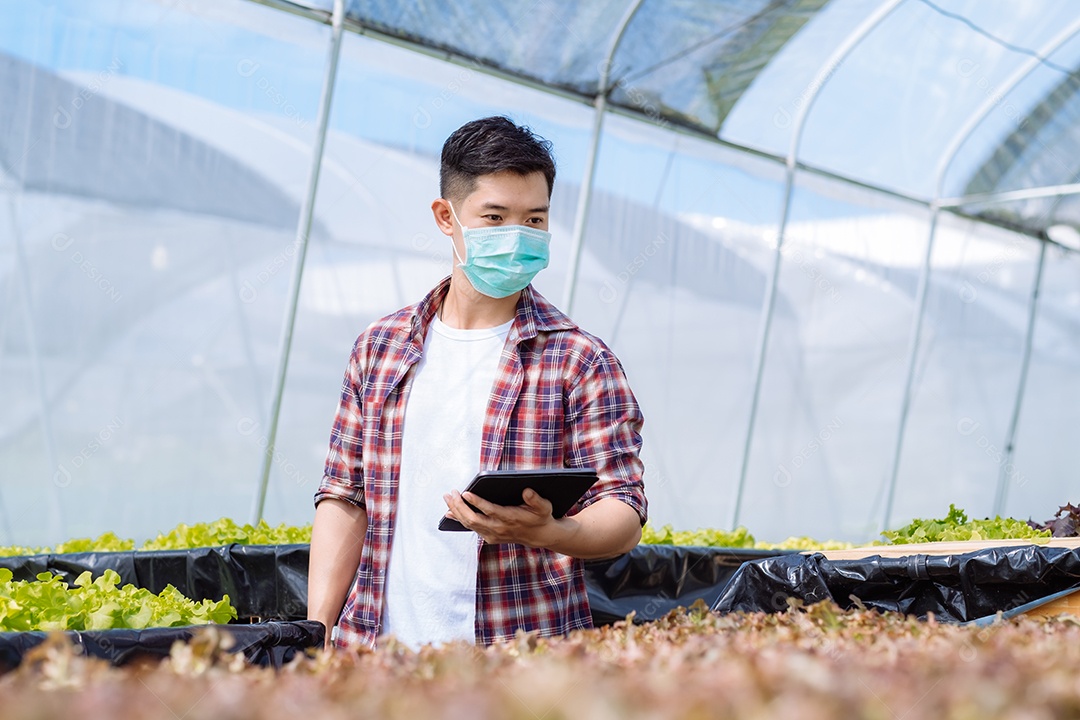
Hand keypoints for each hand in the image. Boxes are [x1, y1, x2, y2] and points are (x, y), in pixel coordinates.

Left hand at [442, 488, 565, 547]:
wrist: (540, 536)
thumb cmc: (540, 517)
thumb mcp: (544, 507)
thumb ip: (535, 499)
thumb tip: (527, 491)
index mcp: (510, 518)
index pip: (490, 511)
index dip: (476, 502)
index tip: (466, 493)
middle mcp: (499, 528)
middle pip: (473, 518)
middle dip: (459, 506)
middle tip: (451, 493)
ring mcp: (492, 534)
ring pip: (469, 524)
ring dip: (456, 510)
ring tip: (448, 497)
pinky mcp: (489, 537)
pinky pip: (471, 528)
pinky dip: (459, 519)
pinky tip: (450, 512)